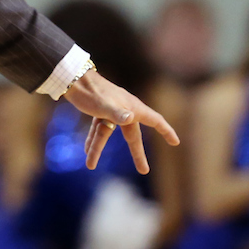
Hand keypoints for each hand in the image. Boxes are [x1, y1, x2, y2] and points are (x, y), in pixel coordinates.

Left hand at [64, 68, 179, 173]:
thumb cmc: (91, 91)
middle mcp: (124, 110)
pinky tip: (86, 152)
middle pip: (132, 135)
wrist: (73, 78)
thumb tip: (130, 118)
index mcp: (132, 107)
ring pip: (107, 134)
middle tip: (144, 171)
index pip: (155, 120)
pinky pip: (98, 130)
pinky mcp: (98, 111)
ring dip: (98, 149)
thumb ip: (117, 113)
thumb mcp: (104, 104)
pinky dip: (92, 140)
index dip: (166, 131)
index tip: (175, 142)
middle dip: (137, 153)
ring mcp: (110, 111)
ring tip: (90, 166)